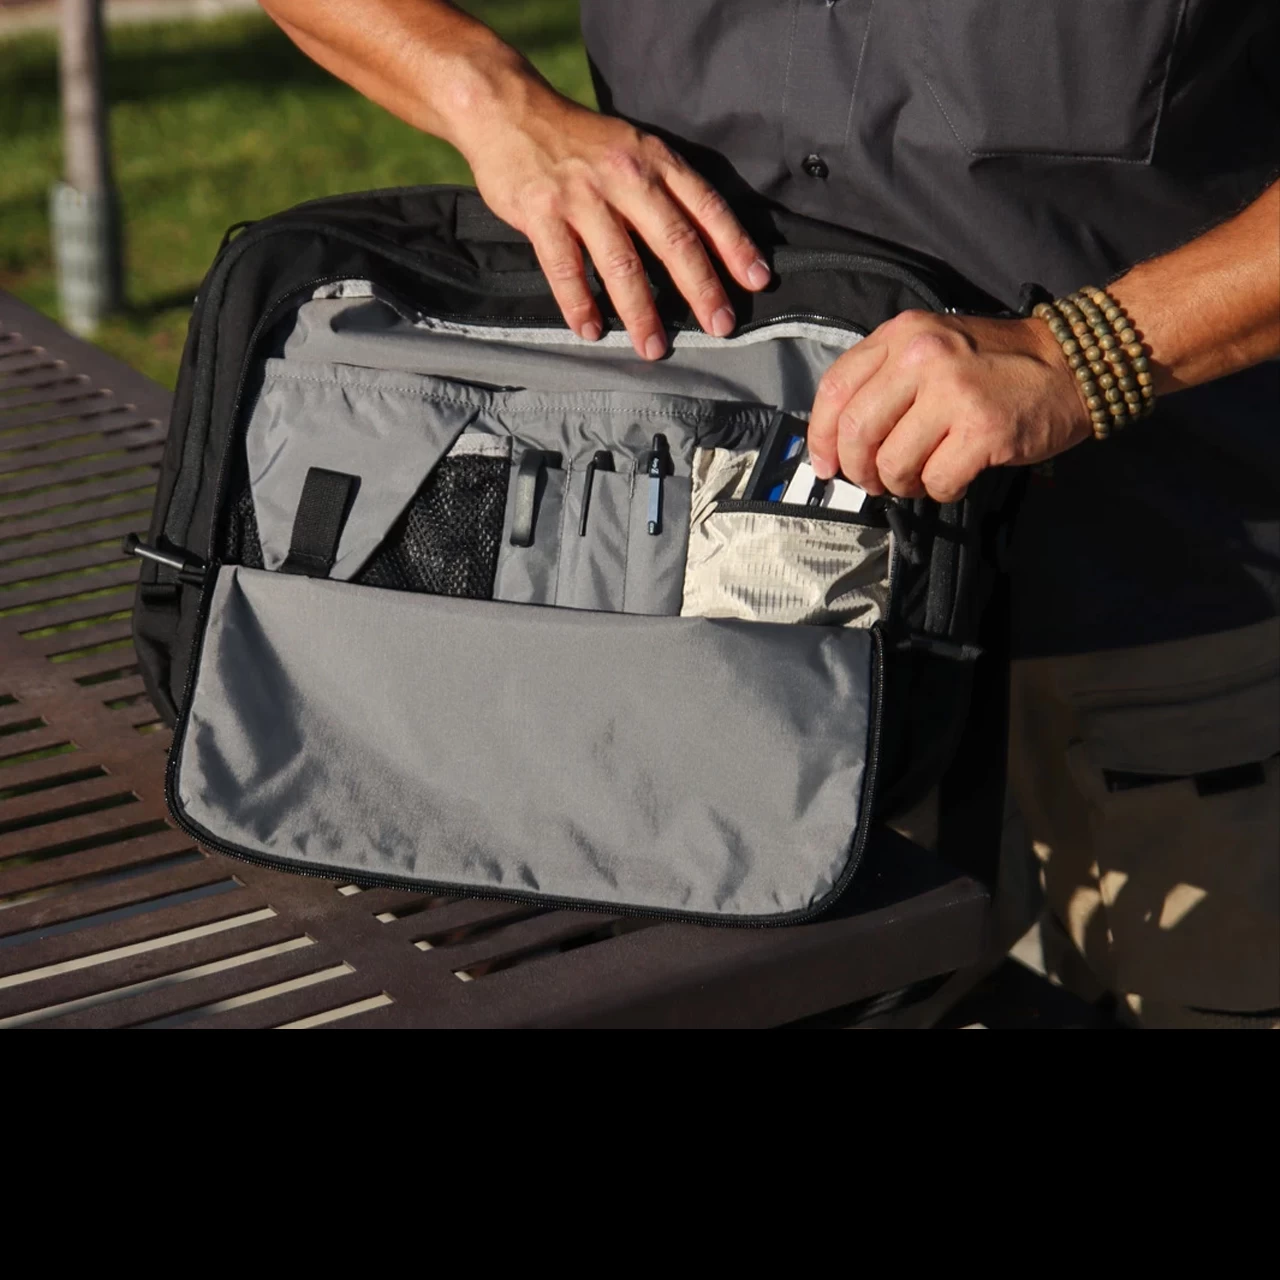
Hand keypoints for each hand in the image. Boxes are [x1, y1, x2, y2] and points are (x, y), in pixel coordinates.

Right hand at [459, 79, 770, 358]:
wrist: (507, 109)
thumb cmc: (577, 140)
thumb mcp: (631, 148)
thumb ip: (663, 188)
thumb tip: (702, 240)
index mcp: (654, 160)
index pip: (706, 206)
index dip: (735, 245)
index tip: (757, 281)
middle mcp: (624, 177)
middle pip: (674, 241)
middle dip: (701, 289)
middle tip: (720, 327)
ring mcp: (582, 196)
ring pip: (621, 264)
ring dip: (640, 313)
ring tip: (653, 348)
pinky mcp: (541, 214)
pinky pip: (565, 270)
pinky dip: (580, 305)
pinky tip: (592, 331)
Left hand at [806, 311, 1092, 501]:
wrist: (1073, 365)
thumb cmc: (996, 365)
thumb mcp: (933, 348)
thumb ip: (886, 380)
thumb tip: (840, 441)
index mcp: (902, 335)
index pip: (835, 389)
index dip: (820, 436)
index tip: (826, 465)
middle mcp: (922, 357)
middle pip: (856, 432)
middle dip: (859, 470)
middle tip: (875, 482)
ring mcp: (953, 392)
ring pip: (892, 463)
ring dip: (902, 484)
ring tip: (921, 477)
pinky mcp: (982, 429)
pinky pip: (936, 481)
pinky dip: (940, 491)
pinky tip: (955, 478)